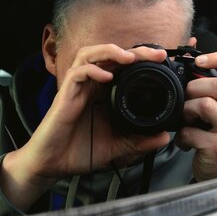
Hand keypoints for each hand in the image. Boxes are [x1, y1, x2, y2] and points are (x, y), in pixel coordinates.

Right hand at [1, 44, 170, 210]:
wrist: (53, 165)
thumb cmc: (80, 151)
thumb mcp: (117, 146)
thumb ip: (139, 141)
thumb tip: (163, 138)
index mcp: (104, 93)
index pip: (123, 66)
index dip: (141, 59)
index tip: (162, 60)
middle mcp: (91, 85)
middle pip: (110, 55)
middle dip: (134, 50)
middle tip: (156, 54)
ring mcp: (77, 88)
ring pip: (90, 55)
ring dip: (110, 52)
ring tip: (129, 57)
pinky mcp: (65, 95)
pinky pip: (77, 74)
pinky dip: (92, 71)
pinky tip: (106, 77)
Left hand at [175, 52, 216, 181]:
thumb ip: (211, 88)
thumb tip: (190, 52)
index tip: (198, 61)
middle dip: (194, 88)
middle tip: (186, 100)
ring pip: (204, 105)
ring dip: (186, 111)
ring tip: (186, 121)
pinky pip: (191, 131)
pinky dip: (182, 136)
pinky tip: (185, 142)